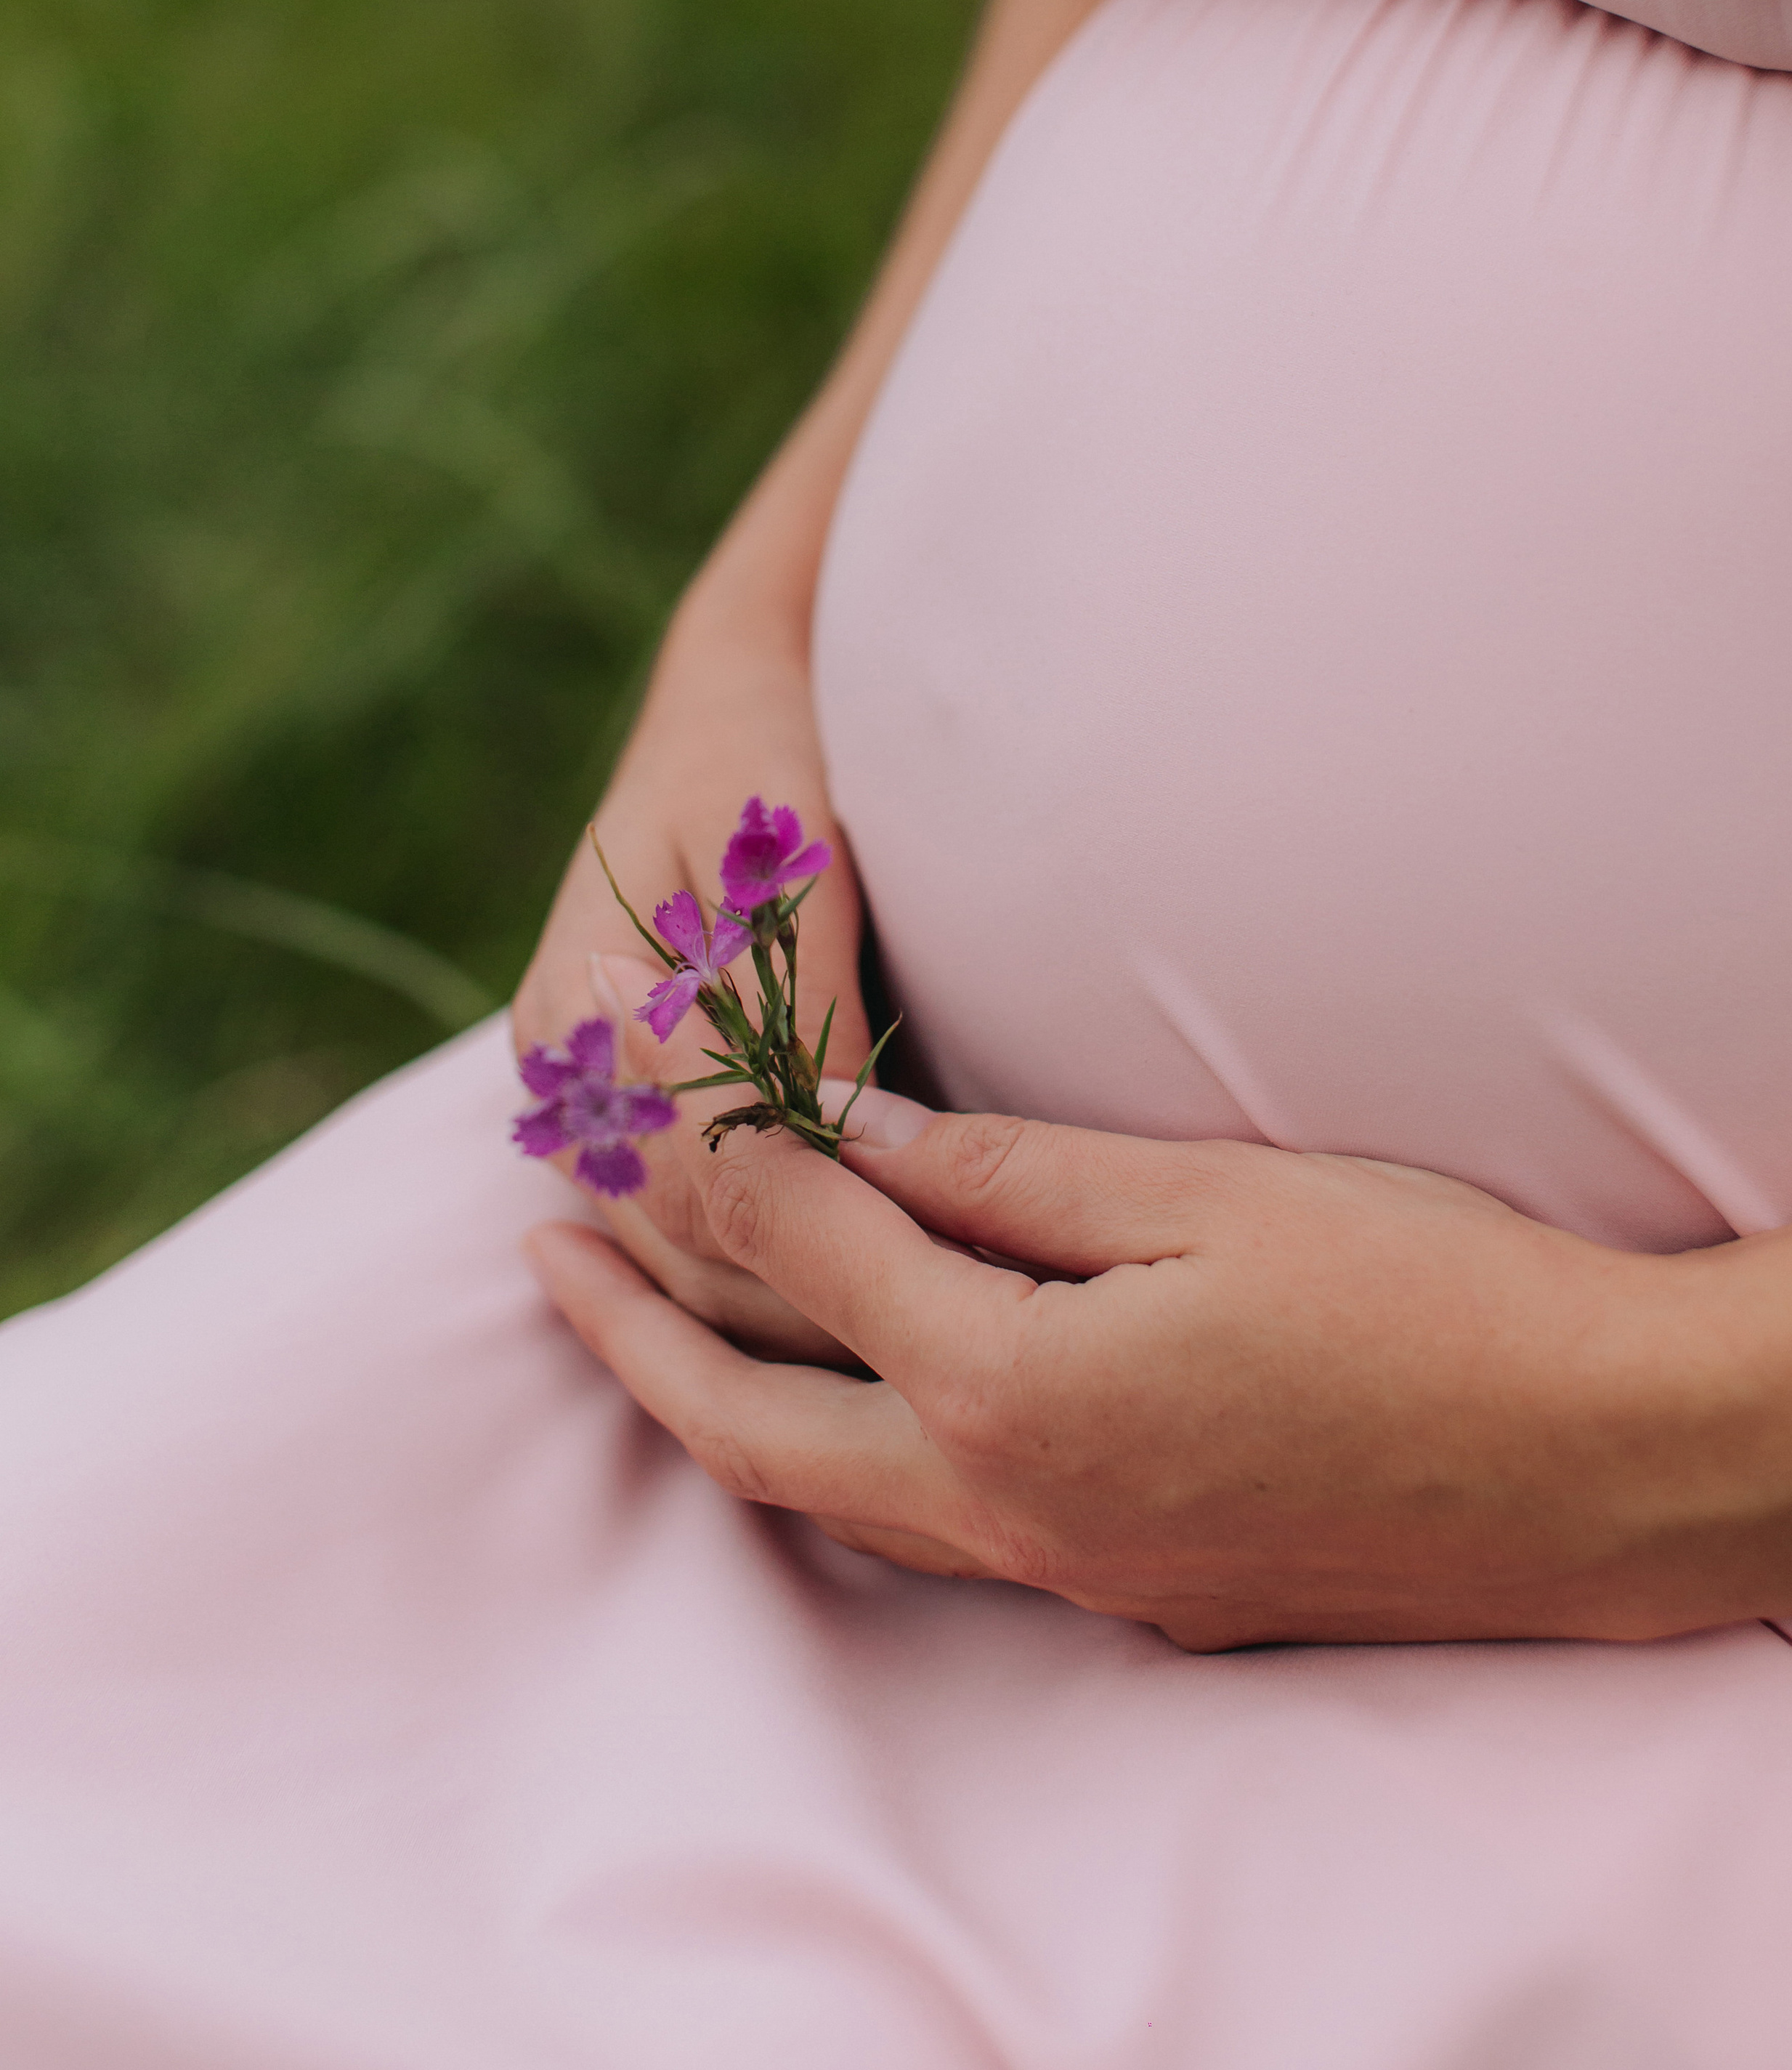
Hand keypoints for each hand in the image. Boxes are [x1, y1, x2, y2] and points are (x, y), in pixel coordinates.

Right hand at [511, 610, 871, 1367]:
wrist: (737, 701)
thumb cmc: (773, 763)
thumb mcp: (787, 852)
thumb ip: (794, 986)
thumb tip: (829, 1120)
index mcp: (584, 1002)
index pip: (687, 1174)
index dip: (803, 1237)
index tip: (925, 1281)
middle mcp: (568, 1067)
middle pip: (678, 1243)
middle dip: (802, 1310)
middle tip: (946, 1368)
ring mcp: (587, 1100)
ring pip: (679, 1263)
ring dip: (786, 1317)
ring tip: (922, 1368)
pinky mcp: (628, 1115)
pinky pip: (685, 1235)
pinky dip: (766, 1283)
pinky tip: (870, 1323)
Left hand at [525, 1103, 1791, 1649]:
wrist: (1593, 1462)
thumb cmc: (1415, 1294)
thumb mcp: (1202, 1192)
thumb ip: (1001, 1174)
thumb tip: (846, 1130)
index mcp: (1013, 1392)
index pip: (808, 1261)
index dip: (728, 1162)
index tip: (663, 1088)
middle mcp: (1011, 1508)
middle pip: (754, 1428)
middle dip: (629, 1340)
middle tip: (541, 1255)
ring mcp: (1069, 1572)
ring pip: (831, 1499)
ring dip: (718, 1409)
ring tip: (645, 1328)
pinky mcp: (1132, 1593)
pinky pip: (929, 1531)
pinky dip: (843, 1457)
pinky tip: (848, 1400)